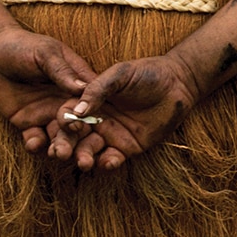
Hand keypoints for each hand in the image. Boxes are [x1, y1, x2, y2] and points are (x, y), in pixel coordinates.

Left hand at [0, 23, 99, 153]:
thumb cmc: (24, 47)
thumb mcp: (46, 54)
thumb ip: (63, 71)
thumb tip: (83, 88)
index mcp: (78, 85)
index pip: (91, 102)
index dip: (94, 114)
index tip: (94, 124)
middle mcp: (66, 102)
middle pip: (78, 125)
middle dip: (79, 138)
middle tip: (79, 151)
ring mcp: (48, 114)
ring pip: (59, 135)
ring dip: (61, 146)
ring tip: (58, 154)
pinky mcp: (28, 122)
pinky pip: (35, 138)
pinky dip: (36, 144)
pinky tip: (35, 145)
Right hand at [47, 53, 197, 169]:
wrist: (177, 84)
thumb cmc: (146, 73)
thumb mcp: (120, 75)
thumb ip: (98, 89)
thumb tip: (77, 110)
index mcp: (87, 101)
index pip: (67, 114)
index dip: (64, 121)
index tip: (69, 125)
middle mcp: (94, 120)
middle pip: (72, 136)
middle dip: (64, 145)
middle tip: (59, 154)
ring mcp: (110, 135)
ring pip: (89, 150)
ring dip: (83, 157)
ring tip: (83, 162)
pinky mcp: (127, 148)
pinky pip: (112, 158)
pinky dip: (107, 163)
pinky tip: (108, 162)